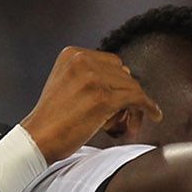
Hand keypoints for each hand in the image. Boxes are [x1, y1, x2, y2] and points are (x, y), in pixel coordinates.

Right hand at [20, 47, 161, 161]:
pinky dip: (148, 107)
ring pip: (131, 86)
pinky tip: (154, 114)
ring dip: (135, 106)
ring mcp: (93, 78)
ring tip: (128, 125)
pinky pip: (136, 98)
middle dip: (128, 95)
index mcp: (72, 54)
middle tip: (126, 118)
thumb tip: (127, 81)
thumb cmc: (54, 119)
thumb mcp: (67, 84)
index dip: (119, 84)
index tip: (120, 103)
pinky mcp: (102, 97)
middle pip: (123, 74)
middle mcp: (82, 60)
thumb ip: (90, 76)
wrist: (38, 138)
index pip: (111, 63)